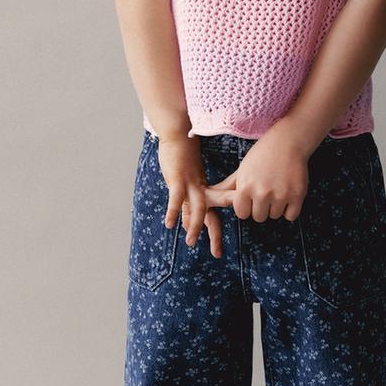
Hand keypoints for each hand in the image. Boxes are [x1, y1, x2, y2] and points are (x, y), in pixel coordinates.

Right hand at [155, 135, 224, 257]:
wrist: (179, 132)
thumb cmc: (181, 151)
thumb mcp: (187, 174)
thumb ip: (188, 189)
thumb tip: (185, 205)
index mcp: (202, 188)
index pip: (212, 212)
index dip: (214, 228)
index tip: (216, 247)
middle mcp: (199, 188)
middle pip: (211, 214)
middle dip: (214, 235)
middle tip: (218, 254)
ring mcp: (190, 184)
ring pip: (198, 209)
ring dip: (195, 227)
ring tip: (190, 242)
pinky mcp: (178, 179)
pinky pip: (176, 198)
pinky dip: (173, 211)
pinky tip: (168, 223)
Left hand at [203, 127, 310, 222]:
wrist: (288, 141)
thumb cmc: (262, 154)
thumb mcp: (242, 169)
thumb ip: (227, 187)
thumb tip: (207, 195)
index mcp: (245, 187)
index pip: (242, 214)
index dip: (247, 206)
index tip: (252, 196)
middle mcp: (262, 193)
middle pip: (259, 217)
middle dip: (261, 207)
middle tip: (266, 190)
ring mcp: (280, 195)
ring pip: (274, 216)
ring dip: (276, 206)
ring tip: (277, 187)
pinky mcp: (297, 196)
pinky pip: (291, 216)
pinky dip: (290, 208)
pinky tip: (288, 193)